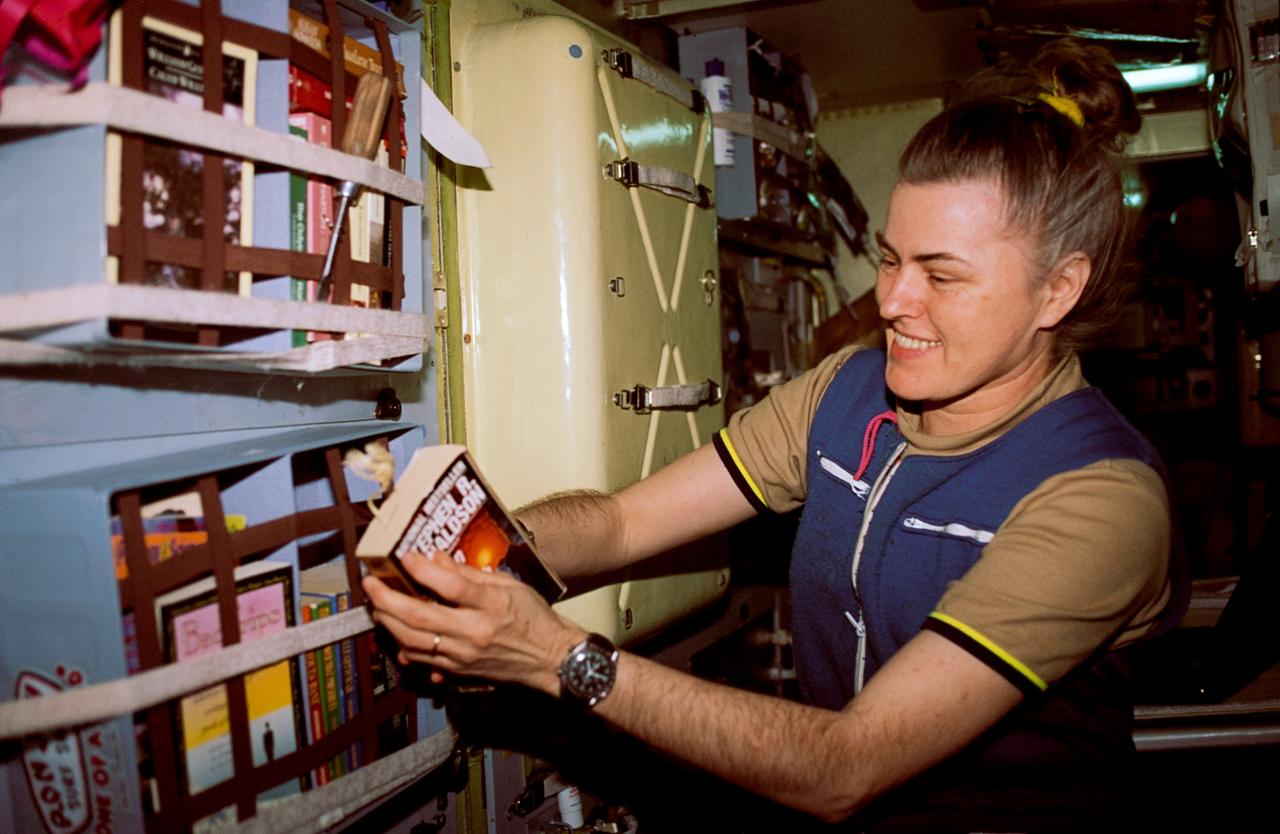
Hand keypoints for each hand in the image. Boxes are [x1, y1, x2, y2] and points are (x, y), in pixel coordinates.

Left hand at [362, 550, 585, 694]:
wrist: (550, 658)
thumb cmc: (532, 616)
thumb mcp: (508, 585)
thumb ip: (470, 574)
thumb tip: (435, 558)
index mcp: (492, 606)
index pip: (452, 587)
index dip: (424, 571)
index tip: (406, 557)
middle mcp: (475, 633)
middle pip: (421, 618)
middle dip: (388, 600)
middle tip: (371, 584)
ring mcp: (464, 655)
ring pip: (414, 642)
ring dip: (388, 623)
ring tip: (376, 605)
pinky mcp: (459, 671)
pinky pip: (424, 660)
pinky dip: (404, 647)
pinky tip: (395, 632)